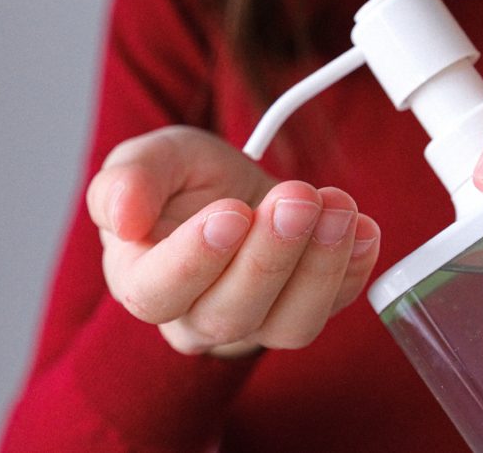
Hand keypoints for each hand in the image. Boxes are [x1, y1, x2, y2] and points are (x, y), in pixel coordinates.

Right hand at [86, 126, 379, 357]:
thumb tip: (121, 216)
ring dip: (321, 265)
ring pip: (289, 323)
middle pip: (230, 314)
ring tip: (338, 208)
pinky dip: (355, 270)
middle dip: (271, 255)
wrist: (231, 192)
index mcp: (141, 279)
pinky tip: (362, 227)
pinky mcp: (301, 313)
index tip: (230, 213)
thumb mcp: (151, 158)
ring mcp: (254, 324)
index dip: (193, 260)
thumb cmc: (183, 183)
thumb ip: (127, 179)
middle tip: (297, 199)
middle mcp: (195, 317)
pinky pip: (333, 309)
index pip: (156, 292)